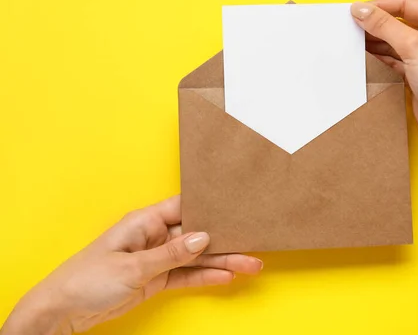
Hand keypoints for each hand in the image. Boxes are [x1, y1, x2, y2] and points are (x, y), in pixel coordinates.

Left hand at [1, 195, 262, 334]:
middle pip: (197, 235)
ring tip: (251, 264)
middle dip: (224, 240)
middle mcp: (154, 236)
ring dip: (222, 261)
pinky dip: (206, 276)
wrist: (63, 312)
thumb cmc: (86, 279)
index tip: (236, 207)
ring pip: (196, 257)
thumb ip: (170, 253)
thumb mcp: (132, 266)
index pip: (185, 207)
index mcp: (144, 221)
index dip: (210, 206)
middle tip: (253, 244)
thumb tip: (203, 237)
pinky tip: (228, 276)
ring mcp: (157, 259)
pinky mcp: (156, 280)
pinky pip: (186, 275)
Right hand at [351, 0, 417, 159]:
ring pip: (395, 40)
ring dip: (376, 39)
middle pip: (400, 21)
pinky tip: (365, 54)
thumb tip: (361, 9)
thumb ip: (385, 26)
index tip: (356, 11)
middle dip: (376, 22)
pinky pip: (395, 58)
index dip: (380, 5)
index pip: (406, 4)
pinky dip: (380, 56)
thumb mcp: (413, 48)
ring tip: (353, 39)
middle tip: (350, 24)